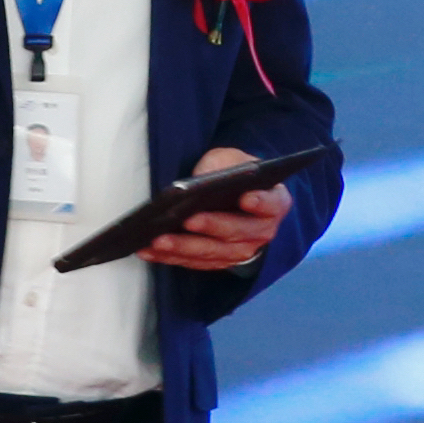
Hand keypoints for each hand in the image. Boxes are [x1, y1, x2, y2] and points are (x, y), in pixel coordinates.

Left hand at [142, 146, 289, 270]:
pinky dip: (171, 257)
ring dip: (183, 248)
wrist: (234, 194)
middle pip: (237, 233)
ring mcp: (242, 251)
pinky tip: (149, 250)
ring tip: (157, 240)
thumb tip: (199, 180)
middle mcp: (262, 231)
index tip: (246, 197)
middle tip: (187, 220)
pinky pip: (195, 262)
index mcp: (274, 202)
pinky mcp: (219, 262)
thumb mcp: (230, 160)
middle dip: (211, 226)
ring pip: (213, 252)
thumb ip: (220, 166)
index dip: (261, 202)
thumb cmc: (234, 174)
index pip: (272, 203)